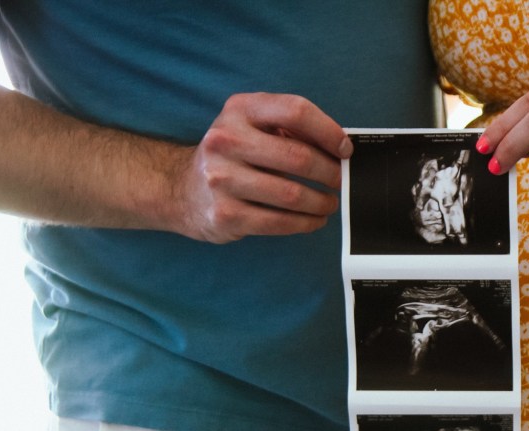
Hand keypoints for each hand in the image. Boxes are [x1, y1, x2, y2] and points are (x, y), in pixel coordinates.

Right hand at [173, 92, 352, 242]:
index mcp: (240, 110)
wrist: (183, 190)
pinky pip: (279, 222)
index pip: (295, 111)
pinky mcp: (226, 214)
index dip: (328, 131)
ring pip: (292, 194)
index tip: (345, 150)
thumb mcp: (252, 127)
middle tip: (341, 181)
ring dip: (321, 202)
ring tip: (329, 203)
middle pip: (298, 156)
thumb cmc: (232, 157)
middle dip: (330, 173)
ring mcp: (222, 179)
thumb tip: (339, 148)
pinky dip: (305, 223)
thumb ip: (290, 129)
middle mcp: (226, 140)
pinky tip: (314, 220)